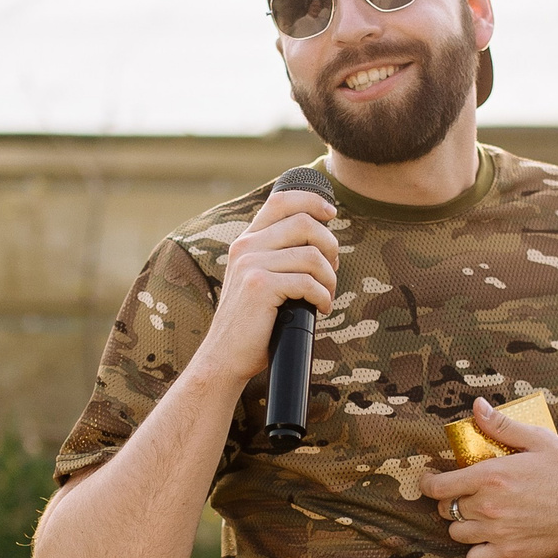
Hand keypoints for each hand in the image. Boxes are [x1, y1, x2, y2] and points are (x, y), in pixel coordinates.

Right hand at [190, 186, 338, 386]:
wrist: (225, 356)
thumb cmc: (252, 323)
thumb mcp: (260, 279)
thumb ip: (279, 256)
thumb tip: (323, 240)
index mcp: (247, 241)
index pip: (281, 201)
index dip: (311, 201)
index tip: (331, 214)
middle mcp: (246, 247)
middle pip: (304, 223)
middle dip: (330, 246)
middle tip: (333, 269)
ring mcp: (251, 265)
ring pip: (312, 256)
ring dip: (330, 278)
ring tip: (326, 295)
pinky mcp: (260, 286)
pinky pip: (308, 283)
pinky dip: (323, 297)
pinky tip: (321, 308)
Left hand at [418, 397, 557, 557]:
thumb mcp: (538, 440)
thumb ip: (502, 426)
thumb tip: (477, 407)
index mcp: (491, 476)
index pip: (438, 487)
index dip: (427, 484)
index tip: (430, 480)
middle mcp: (488, 506)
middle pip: (446, 509)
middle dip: (450, 501)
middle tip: (465, 496)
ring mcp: (497, 533)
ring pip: (456, 533)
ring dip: (462, 524)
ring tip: (477, 516)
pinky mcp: (509, 554)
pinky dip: (476, 551)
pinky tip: (487, 540)